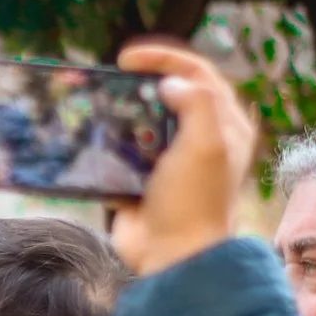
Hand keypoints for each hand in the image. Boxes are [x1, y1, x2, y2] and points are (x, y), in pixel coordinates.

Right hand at [113, 39, 259, 274]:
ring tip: (96, 109)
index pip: (197, 74)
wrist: (172, 256)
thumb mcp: (206, 145)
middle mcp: (199, 138)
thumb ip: (196, 103)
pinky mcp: (142, 179)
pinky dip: (105, 144)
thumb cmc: (194, 202)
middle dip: (137, 85)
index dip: (164, 59)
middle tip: (110, 81)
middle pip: (166, 94)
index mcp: (224, 126)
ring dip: (118, 115)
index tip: (128, 59)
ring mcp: (169, 159)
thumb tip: (169, 84)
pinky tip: (91, 139)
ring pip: (140, 122)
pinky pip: (121, 152)